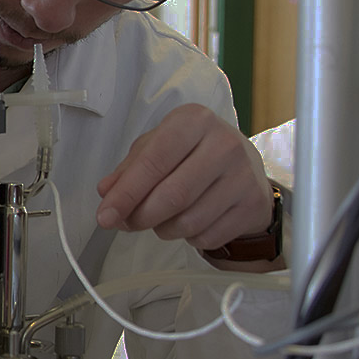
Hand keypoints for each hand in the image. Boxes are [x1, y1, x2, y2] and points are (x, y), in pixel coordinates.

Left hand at [95, 105, 277, 262]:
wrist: (245, 169)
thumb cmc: (192, 154)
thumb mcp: (158, 147)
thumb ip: (129, 169)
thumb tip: (106, 193)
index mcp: (193, 121)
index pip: (154, 161)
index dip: (126, 193)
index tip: (105, 216)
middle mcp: (223, 144)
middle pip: (172, 196)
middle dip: (140, 217)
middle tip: (126, 224)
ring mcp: (243, 176)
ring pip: (188, 221)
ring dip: (163, 229)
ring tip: (159, 220)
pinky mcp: (253, 205)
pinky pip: (207, 236)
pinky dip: (187, 238)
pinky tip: (188, 223)